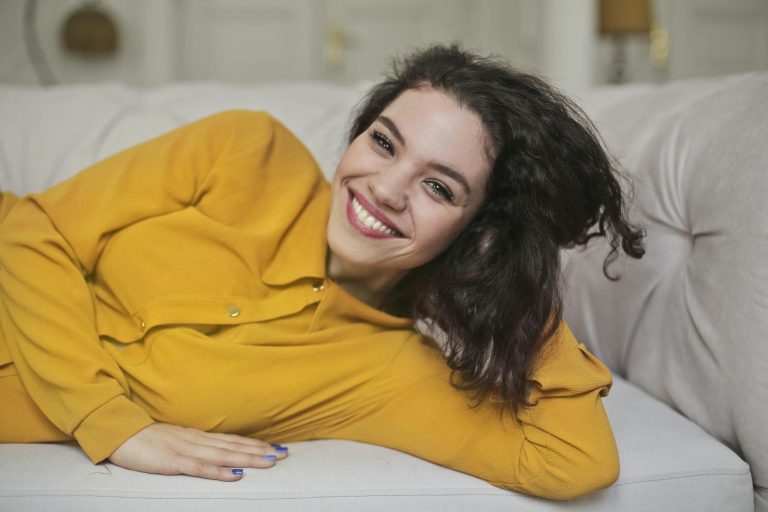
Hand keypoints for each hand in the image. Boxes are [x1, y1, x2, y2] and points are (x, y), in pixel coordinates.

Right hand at [108, 423, 287, 480]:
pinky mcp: (173, 462)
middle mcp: (196, 440)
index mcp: (196, 436)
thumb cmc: (144, 440)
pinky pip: (200, 468)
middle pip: (233, 446)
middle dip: (259, 450)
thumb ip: (193, 445)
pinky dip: (219, 472)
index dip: (253, 443)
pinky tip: (235, 476)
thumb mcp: (173, 440)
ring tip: (269, 461)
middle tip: (283, 454)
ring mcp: (186, 450)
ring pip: (223, 456)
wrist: (119, 433)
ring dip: (248, 458)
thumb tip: (212, 451)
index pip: (231, 439)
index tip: (274, 446)